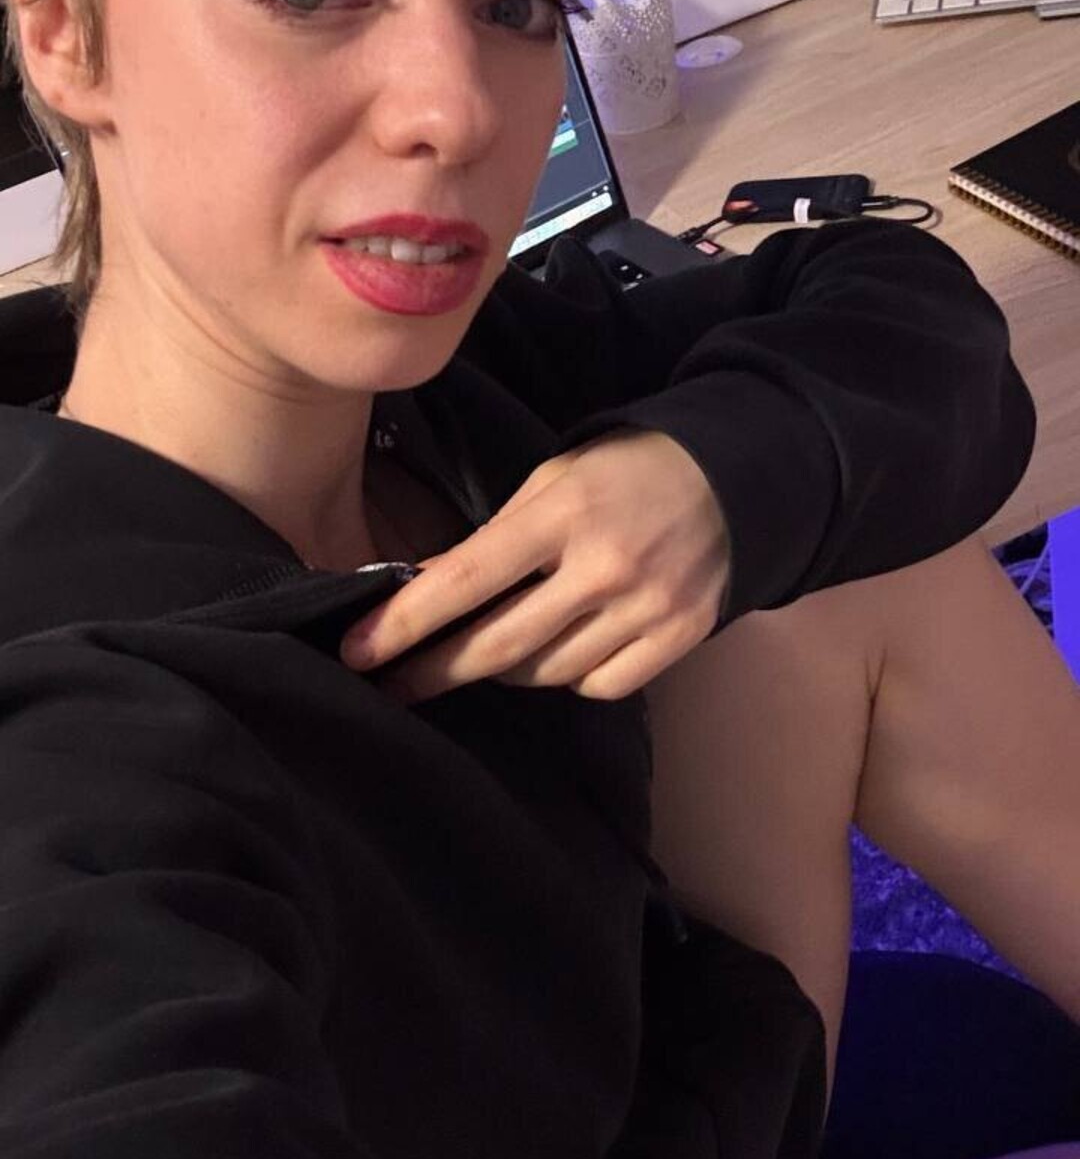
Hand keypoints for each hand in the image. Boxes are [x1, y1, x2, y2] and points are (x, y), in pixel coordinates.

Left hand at [339, 429, 730, 703]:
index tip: (358, 650)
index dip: (405, 622)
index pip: (466, 579)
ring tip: (498, 646)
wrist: (734, 478)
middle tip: (392, 686)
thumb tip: (421, 592)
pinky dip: (571, 676)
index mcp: (562, 514)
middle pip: (499, 645)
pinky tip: (567, 647)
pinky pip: (599, 684)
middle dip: (434, 670)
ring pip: (546, 673)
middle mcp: (604, 567)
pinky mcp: (679, 637)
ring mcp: (646, 608)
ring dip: (507, 668)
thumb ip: (493, 539)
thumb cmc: (624, 472)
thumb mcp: (552, 482)